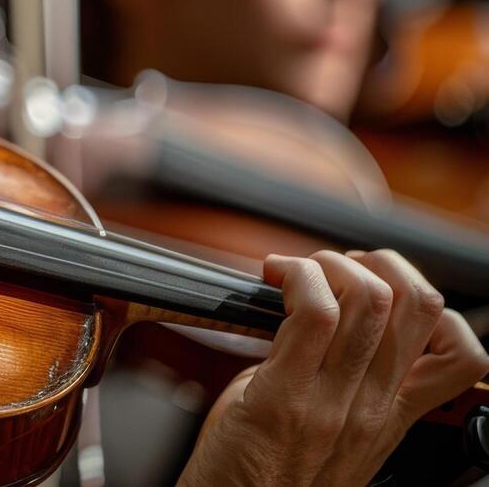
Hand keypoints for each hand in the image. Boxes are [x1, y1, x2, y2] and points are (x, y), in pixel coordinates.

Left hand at [177, 249, 488, 486]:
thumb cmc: (266, 472)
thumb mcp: (332, 427)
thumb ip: (343, 378)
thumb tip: (330, 319)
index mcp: (392, 415)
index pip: (462, 354)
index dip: (426, 301)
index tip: (377, 289)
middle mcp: (375, 409)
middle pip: (420, 305)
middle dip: (376, 263)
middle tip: (331, 269)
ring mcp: (334, 404)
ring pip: (371, 300)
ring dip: (330, 264)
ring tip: (297, 273)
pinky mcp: (284, 399)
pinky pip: (313, 314)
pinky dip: (297, 277)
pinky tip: (274, 280)